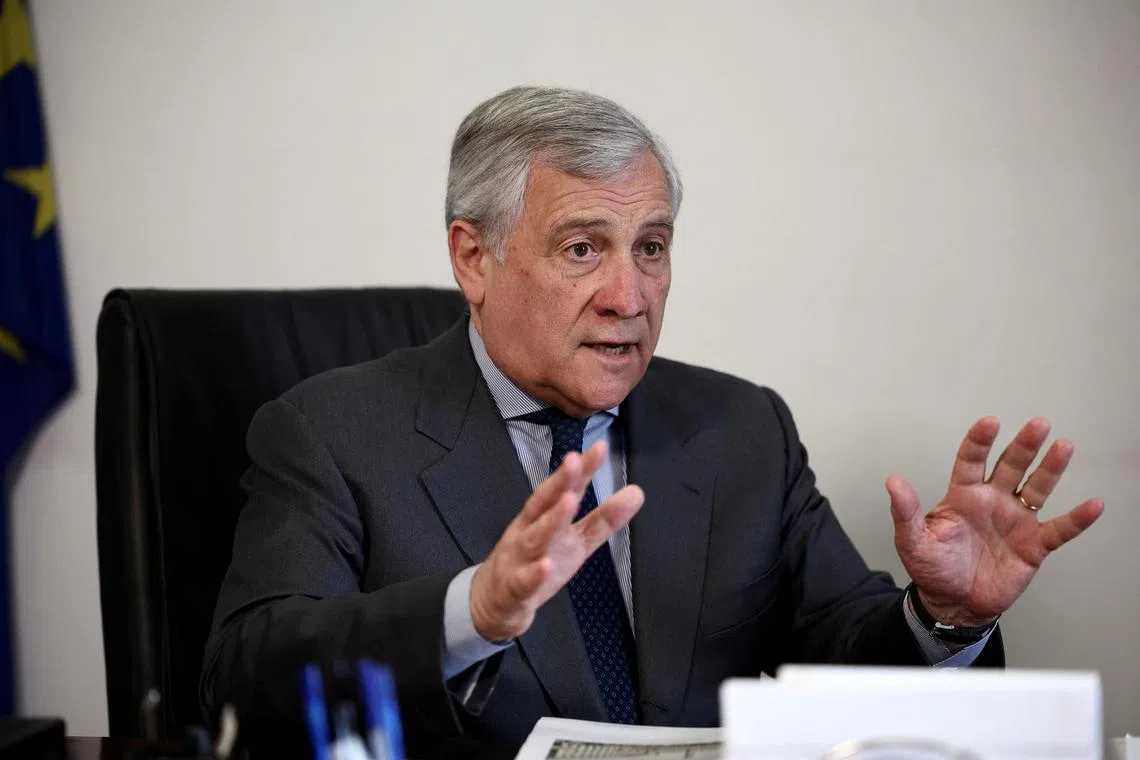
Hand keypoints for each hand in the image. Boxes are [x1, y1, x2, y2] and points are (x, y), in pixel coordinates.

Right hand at [469, 439, 644, 641]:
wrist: (497, 602)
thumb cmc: (535, 563)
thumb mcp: (575, 541)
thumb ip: (604, 519)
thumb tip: (636, 493)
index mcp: (542, 517)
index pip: (562, 489)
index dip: (580, 470)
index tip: (598, 448)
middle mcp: (528, 532)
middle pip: (544, 503)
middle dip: (560, 482)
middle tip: (575, 461)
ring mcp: (519, 558)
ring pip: (535, 537)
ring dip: (551, 519)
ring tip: (569, 502)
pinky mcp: (514, 588)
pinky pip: (523, 581)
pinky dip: (534, 574)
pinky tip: (545, 566)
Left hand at [887, 417, 1103, 627]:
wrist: (953, 603)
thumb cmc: (932, 568)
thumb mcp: (912, 541)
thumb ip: (905, 511)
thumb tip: (893, 481)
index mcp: (963, 496)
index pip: (971, 460)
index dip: (980, 441)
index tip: (990, 422)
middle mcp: (992, 502)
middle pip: (1010, 466)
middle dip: (1024, 446)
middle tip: (1039, 424)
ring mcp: (1015, 521)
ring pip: (1037, 488)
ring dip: (1051, 469)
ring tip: (1064, 446)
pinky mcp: (1033, 546)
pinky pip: (1058, 529)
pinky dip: (1076, 519)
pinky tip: (1093, 505)